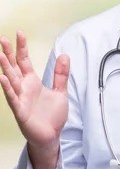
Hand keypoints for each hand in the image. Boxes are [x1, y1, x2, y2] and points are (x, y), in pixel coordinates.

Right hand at [0, 31, 69, 149]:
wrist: (51, 135)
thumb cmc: (52, 115)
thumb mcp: (60, 91)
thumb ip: (61, 74)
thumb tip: (64, 55)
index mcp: (32, 82)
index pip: (24, 61)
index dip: (22, 48)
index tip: (20, 33)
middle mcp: (23, 88)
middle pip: (14, 67)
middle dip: (8, 54)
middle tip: (2, 39)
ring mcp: (20, 99)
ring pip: (11, 81)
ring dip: (5, 68)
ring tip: (0, 55)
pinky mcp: (20, 111)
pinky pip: (12, 98)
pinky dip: (7, 89)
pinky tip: (2, 78)